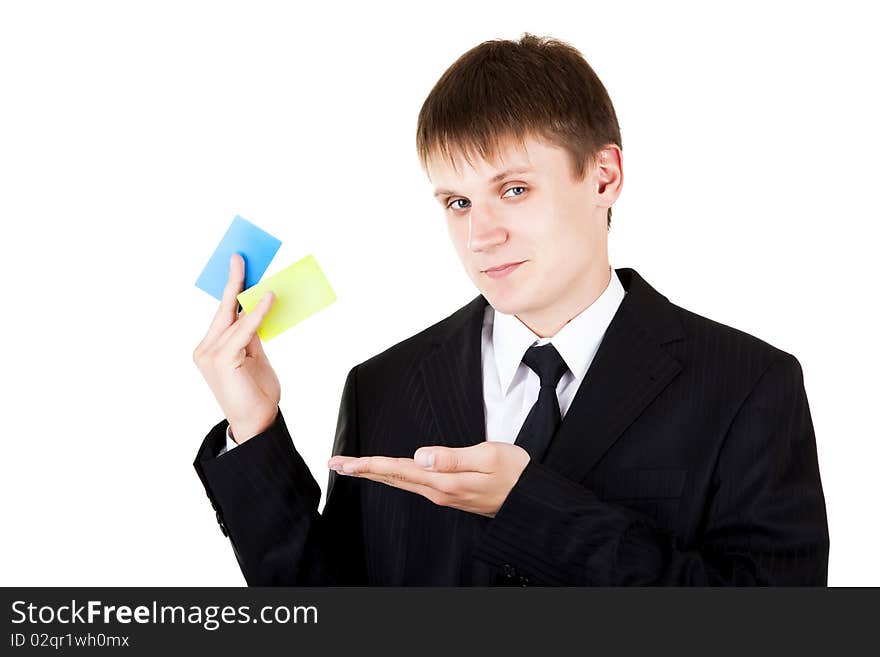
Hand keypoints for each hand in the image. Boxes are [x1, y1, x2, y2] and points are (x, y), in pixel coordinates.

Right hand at [192, 253, 279, 443]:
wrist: (257, 423)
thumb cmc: (255, 392)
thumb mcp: (254, 356)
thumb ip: (251, 333)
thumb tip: (257, 308)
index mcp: (210, 348)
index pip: (222, 313)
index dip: (231, 290)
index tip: (238, 267)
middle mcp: (205, 349)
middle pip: (223, 310)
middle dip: (234, 283)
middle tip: (240, 259)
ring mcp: (210, 355)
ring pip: (234, 318)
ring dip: (250, 296)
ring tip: (262, 278)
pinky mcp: (222, 359)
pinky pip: (243, 330)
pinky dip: (256, 314)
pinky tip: (268, 299)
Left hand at [327, 442, 530, 517]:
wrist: (531, 501)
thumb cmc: (515, 473)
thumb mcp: (487, 456)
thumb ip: (452, 457)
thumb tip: (420, 456)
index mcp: (443, 482)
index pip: (397, 469)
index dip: (367, 464)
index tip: (342, 462)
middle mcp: (438, 492)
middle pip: (392, 478)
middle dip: (362, 470)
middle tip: (335, 463)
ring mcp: (443, 495)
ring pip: (400, 482)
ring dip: (375, 473)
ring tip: (353, 467)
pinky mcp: (450, 494)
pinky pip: (413, 484)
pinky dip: (394, 476)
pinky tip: (388, 472)